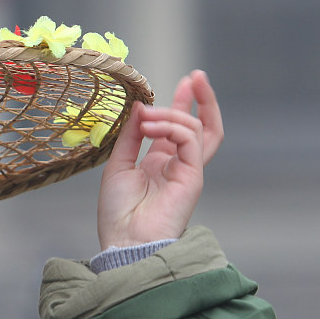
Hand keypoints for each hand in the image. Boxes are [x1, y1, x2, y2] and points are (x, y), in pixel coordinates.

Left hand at [96, 70, 222, 248]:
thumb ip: (131, 136)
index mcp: (159, 163)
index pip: (177, 128)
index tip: (181, 83)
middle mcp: (177, 165)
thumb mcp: (118, 166)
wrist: (124, 241)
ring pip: (198, 129)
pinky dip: (173, 127)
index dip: (181, 104)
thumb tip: (140, 105)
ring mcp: (187, 171)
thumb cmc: (118, 213)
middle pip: (201, 126)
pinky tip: (150, 125)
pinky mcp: (193, 177)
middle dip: (200, 99)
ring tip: (147, 114)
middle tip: (195, 77)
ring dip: (172, 113)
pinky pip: (191, 140)